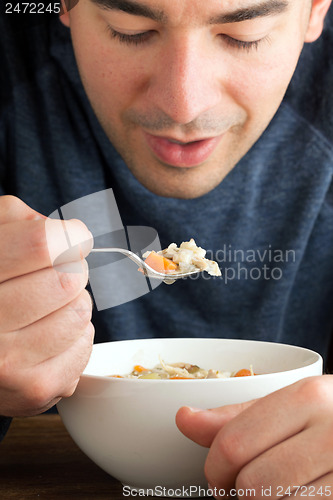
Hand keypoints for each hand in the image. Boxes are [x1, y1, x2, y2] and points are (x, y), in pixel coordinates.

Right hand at [0, 196, 94, 416]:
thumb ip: (20, 222)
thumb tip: (70, 233)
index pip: (42, 244)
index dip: (68, 235)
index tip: (72, 237)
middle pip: (68, 279)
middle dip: (71, 270)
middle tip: (54, 276)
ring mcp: (8, 362)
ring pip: (80, 311)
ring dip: (73, 304)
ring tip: (46, 309)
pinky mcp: (36, 389)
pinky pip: (85, 344)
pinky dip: (75, 336)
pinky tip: (47, 337)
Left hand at [176, 376, 332, 498]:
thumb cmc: (327, 417)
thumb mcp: (286, 406)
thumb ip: (235, 417)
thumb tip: (184, 418)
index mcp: (308, 397)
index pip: (235, 443)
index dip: (214, 470)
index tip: (216, 478)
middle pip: (254, 484)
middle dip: (236, 494)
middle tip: (240, 491)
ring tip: (269, 492)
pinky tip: (294, 497)